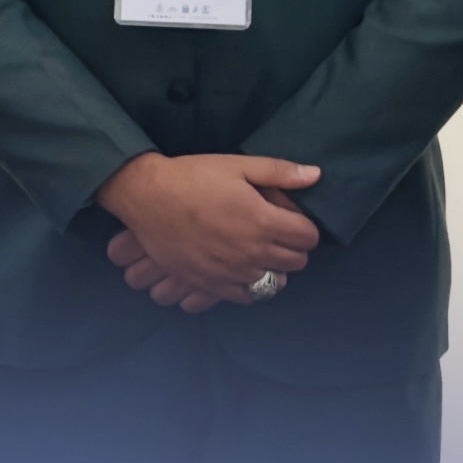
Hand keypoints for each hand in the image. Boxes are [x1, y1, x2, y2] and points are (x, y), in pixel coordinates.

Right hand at [95, 152, 320, 309]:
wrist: (146, 196)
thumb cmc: (193, 177)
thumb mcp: (237, 165)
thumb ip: (279, 172)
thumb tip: (316, 175)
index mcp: (263, 221)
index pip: (309, 238)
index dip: (305, 227)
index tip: (290, 219)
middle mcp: (252, 252)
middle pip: (296, 262)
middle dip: (293, 247)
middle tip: (276, 232)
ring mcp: (231, 272)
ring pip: (274, 282)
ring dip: (272, 266)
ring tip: (258, 250)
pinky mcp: (210, 283)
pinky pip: (246, 297)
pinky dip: (250, 285)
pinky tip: (240, 268)